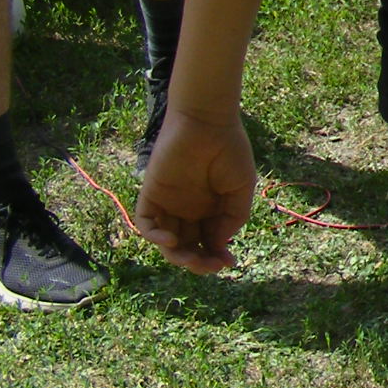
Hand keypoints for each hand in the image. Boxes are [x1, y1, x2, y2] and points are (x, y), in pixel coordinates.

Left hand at [133, 109, 255, 273]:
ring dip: (177, 256)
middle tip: (209, 266)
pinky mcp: (151, 196)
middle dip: (198, 261)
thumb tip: (218, 244)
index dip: (216, 256)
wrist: (207, 122)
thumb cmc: (229, 150)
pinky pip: (146, 224)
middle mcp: (187, 211)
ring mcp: (168, 205)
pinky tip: (171, 240)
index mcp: (210, 210)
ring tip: (191, 259)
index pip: (208, 242)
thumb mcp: (241, 188)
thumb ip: (233, 217)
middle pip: (188, 246)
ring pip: (166, 242)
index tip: (228, 263)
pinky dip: (155, 237)